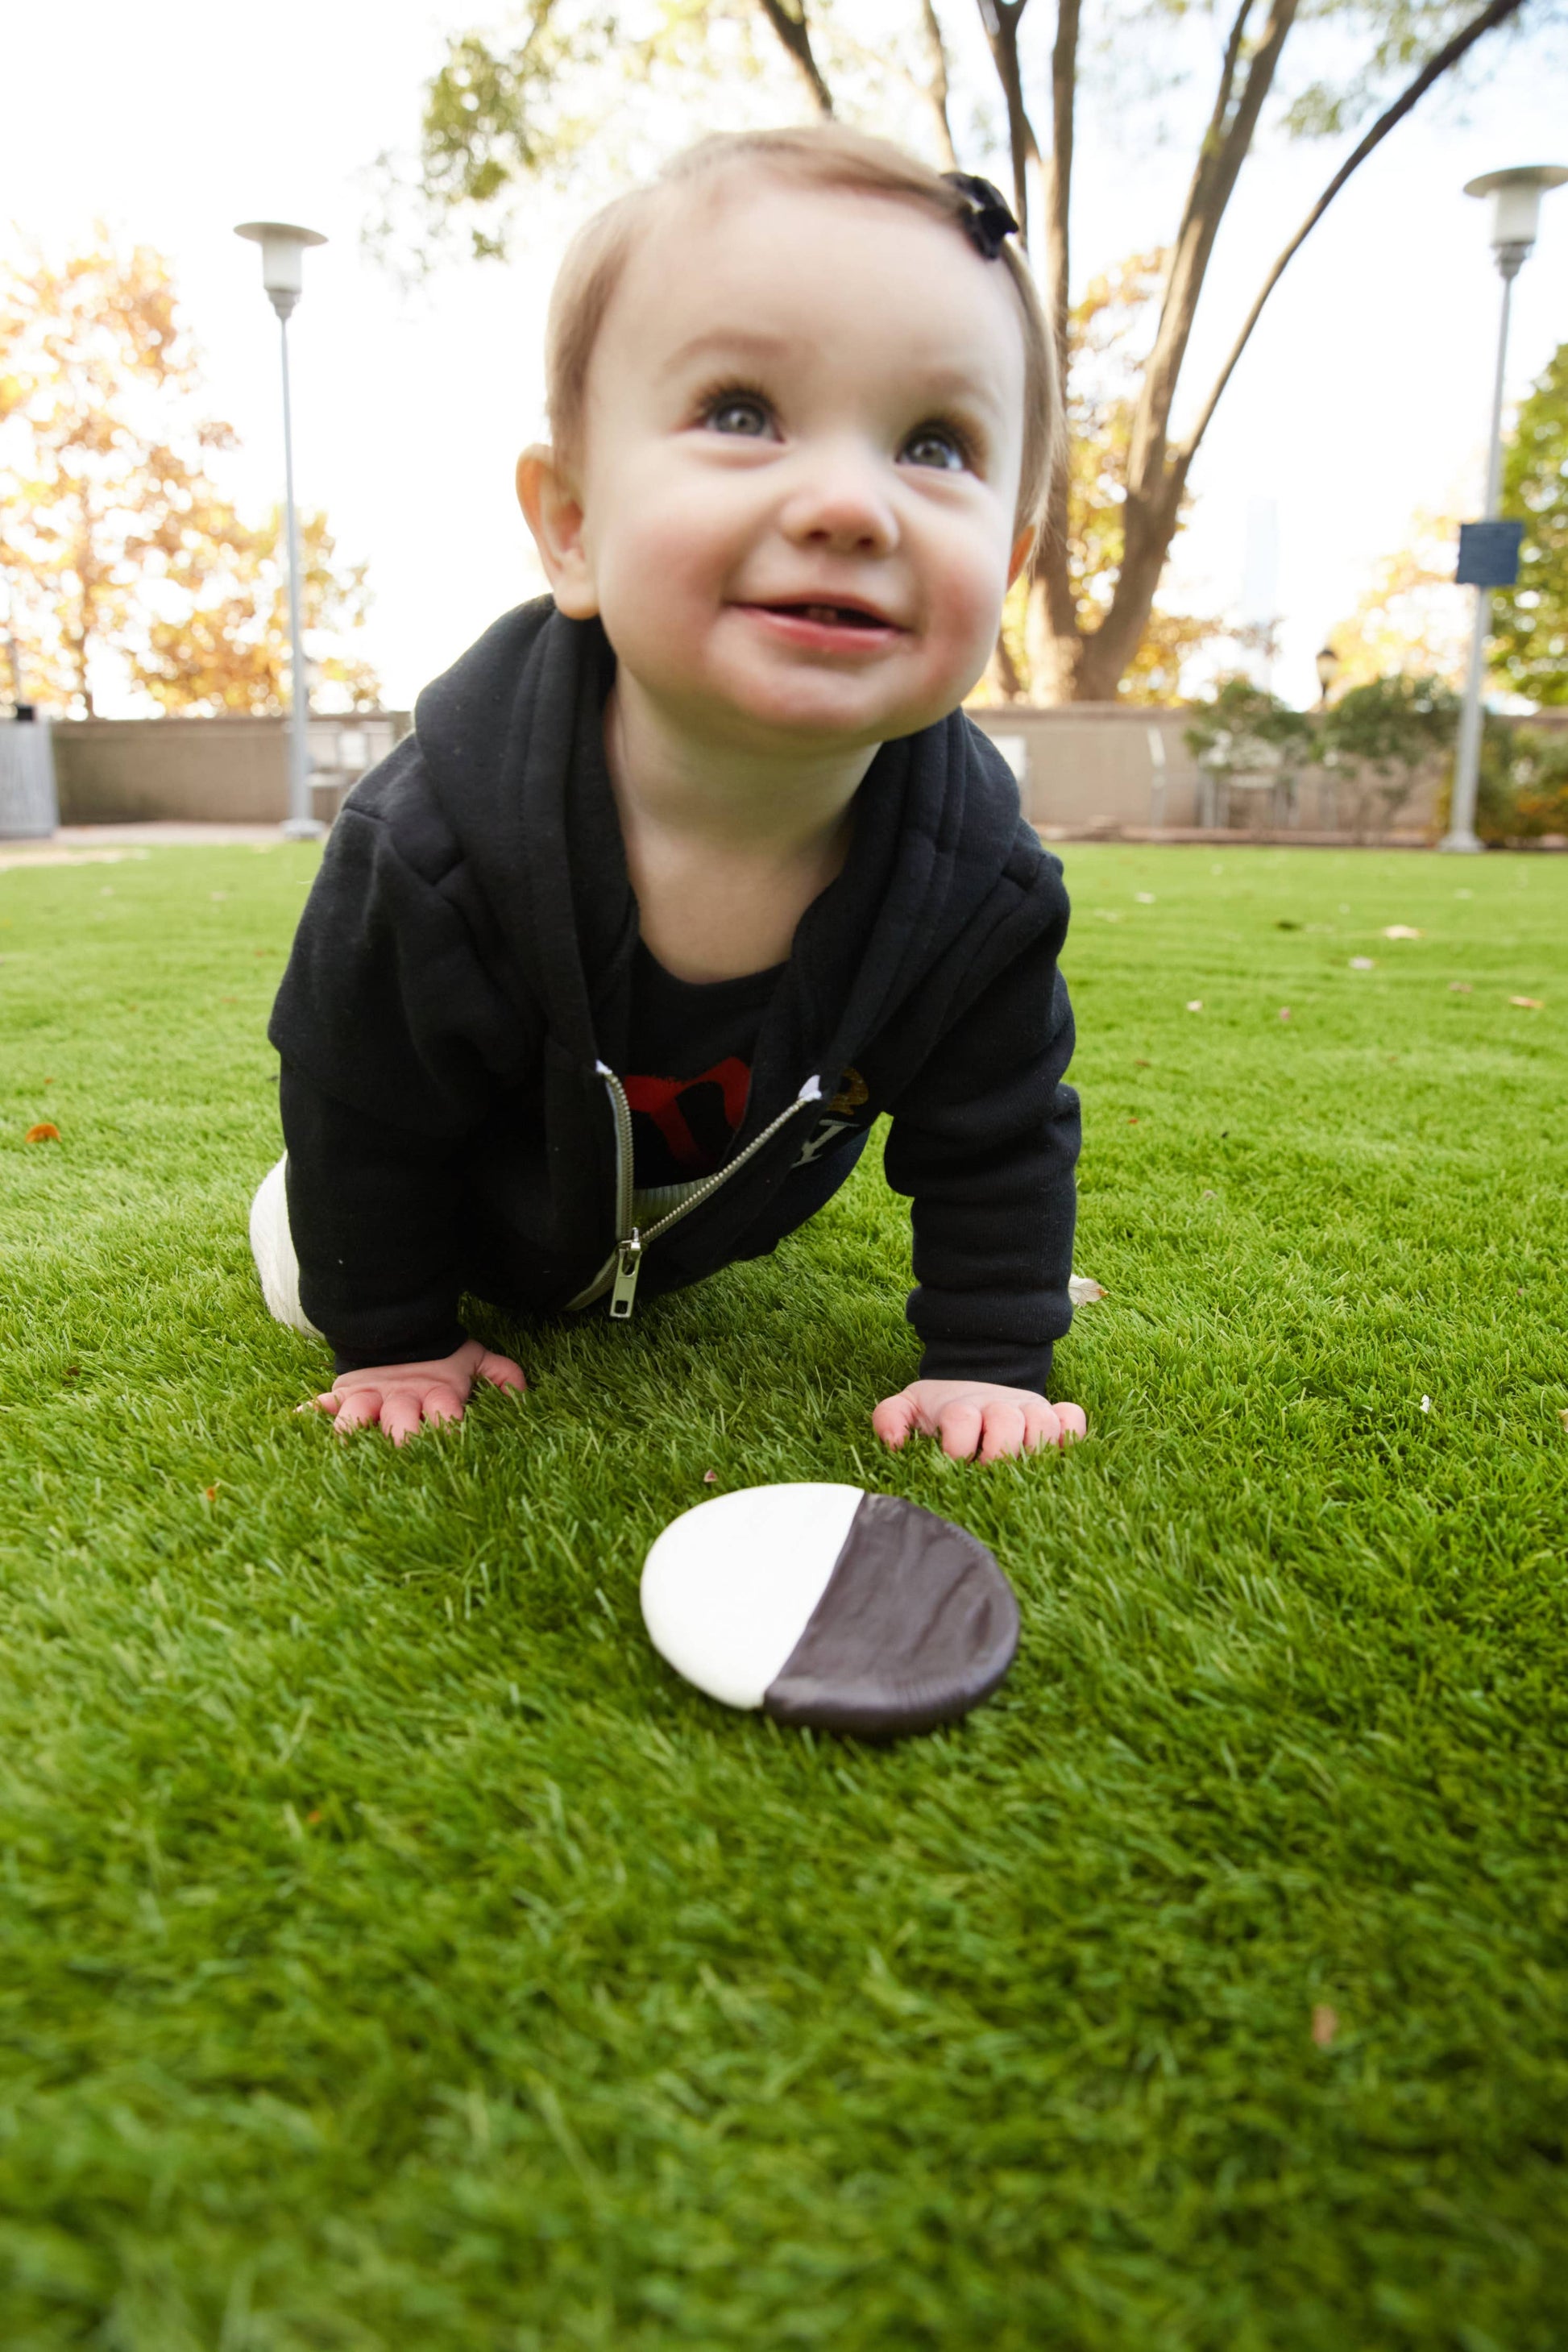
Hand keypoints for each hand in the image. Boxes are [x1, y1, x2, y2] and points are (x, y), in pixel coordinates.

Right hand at [303, 1339, 525, 1445]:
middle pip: (400, 1425)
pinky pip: (321, 1405)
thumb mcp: (475, 1361)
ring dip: (351, 1435)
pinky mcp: (344, 1394)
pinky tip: (292, 1426)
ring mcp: (370, 1397)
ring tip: (344, 1451)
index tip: (453, 1449)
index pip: (445, 1416)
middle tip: (404, 1457)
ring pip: (356, 1418)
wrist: (401, 1326)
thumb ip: (501, 1374)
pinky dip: (306, 1415)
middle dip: (403, 1442)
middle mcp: (401, 1401)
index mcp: (436, 1395)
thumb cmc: (441, 1356)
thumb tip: (526, 1394)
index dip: (449, 1431)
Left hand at [872, 1379, 1085, 1464]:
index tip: (952, 1463)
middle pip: (1007, 1422)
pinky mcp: (1053, 1415)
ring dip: (1035, 1447)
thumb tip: (895, 1444)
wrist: (974, 1382)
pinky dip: (1072, 1435)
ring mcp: (1029, 1410)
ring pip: (1044, 1422)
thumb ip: (890, 1419)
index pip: (962, 1419)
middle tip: (988, 1473)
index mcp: (962, 1406)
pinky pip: (1073, 1419)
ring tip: (1022, 1471)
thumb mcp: (908, 1406)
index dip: (957, 1445)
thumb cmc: (939, 1410)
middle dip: (998, 1452)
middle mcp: (999, 1406)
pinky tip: (1057, 1453)